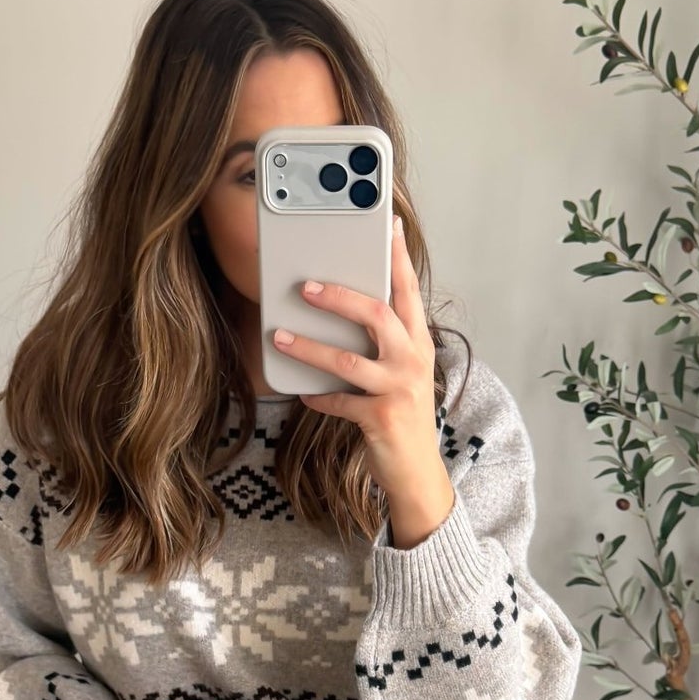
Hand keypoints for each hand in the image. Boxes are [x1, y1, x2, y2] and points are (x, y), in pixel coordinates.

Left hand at [274, 211, 439, 494]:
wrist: (416, 472)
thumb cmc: (402, 415)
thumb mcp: (400, 373)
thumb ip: (381, 344)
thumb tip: (341, 312)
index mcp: (418, 344)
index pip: (408, 292)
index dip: (398, 259)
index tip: (389, 226)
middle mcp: (413, 362)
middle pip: (377, 316)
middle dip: (340, 298)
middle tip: (307, 287)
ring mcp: (399, 390)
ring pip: (349, 361)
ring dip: (310, 348)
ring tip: (280, 336)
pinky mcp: (381, 419)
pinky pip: (339, 402)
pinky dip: (318, 397)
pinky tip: (303, 393)